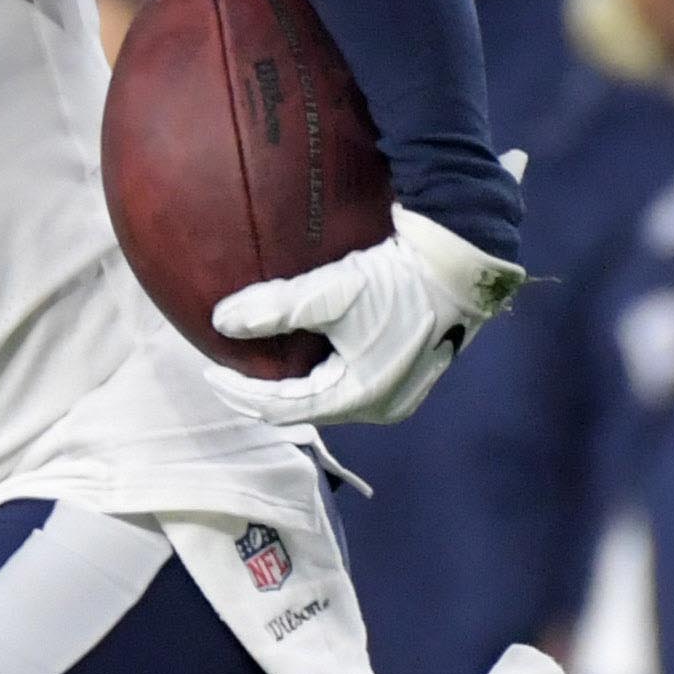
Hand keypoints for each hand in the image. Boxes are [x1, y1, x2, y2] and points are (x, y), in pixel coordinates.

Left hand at [202, 205, 525, 426]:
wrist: (463, 264)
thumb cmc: (399, 280)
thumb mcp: (333, 292)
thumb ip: (275, 307)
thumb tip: (221, 320)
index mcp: (359, 397)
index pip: (282, 409)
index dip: (240, 392)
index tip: (210, 370)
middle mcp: (381, 406)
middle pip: (305, 409)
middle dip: (264, 392)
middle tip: (230, 368)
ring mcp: (398, 393)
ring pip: (328, 398)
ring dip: (293, 383)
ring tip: (262, 360)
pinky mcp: (408, 373)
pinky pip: (350, 383)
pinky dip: (320, 373)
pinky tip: (306, 350)